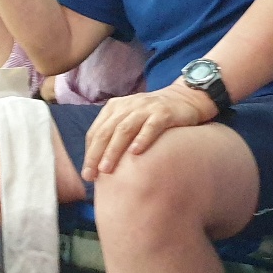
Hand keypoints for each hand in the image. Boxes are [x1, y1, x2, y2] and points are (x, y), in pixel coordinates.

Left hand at [82, 84, 216, 180]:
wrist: (186, 98)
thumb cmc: (153, 116)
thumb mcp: (131, 120)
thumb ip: (116, 135)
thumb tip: (99, 165)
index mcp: (115, 107)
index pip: (96, 131)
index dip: (89, 152)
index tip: (86, 174)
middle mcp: (128, 106)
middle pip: (107, 131)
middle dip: (96, 154)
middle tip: (91, 175)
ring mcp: (146, 108)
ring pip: (124, 129)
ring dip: (113, 150)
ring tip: (107, 169)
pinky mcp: (164, 112)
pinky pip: (151, 126)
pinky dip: (142, 138)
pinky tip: (136, 153)